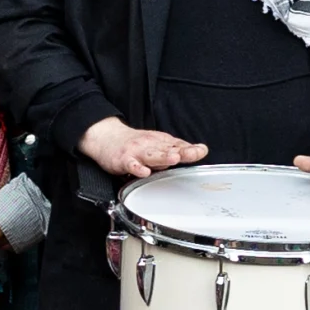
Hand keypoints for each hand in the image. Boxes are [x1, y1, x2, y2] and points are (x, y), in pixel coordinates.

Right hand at [79, 117, 205, 180]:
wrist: (107, 138)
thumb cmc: (135, 144)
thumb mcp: (158, 143)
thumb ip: (177, 149)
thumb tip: (199, 151)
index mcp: (161, 143)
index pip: (178, 146)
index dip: (191, 149)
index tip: (202, 151)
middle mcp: (151, 146)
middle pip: (168, 149)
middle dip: (181, 152)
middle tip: (193, 154)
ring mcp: (138, 152)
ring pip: (152, 155)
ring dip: (163, 157)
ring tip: (173, 159)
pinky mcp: (124, 159)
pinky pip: (131, 165)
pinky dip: (137, 168)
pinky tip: (144, 172)